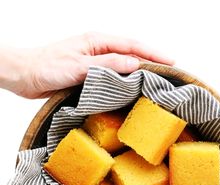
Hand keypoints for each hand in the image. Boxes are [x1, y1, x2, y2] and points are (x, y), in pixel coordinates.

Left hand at [0, 32, 173, 97]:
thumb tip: (135, 63)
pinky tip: (131, 87)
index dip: (152, 53)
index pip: (132, 45)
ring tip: (155, 79)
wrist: (27, 76)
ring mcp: (94, 61)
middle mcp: (97, 49)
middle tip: (168, 71)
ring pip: (123, 64)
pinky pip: (112, 75)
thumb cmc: (48, 67)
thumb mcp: (80, 66)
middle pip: (131, 52)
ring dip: (139, 70)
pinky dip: (124, 80)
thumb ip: (107, 64)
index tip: (170, 61)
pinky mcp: (89, 73)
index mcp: (97, 41)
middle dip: (150, 60)